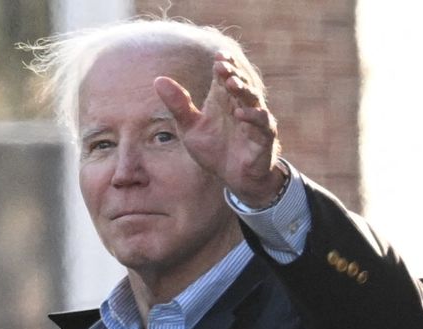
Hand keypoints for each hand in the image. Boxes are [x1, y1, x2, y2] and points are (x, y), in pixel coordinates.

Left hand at [155, 53, 286, 208]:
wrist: (231, 178)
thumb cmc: (213, 150)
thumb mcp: (190, 128)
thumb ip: (178, 105)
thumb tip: (157, 79)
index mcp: (224, 98)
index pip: (225, 74)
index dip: (223, 63)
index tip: (217, 55)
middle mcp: (241, 104)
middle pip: (240, 82)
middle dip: (232, 72)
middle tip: (221, 64)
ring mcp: (254, 121)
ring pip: (253, 99)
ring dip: (243, 90)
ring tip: (231, 83)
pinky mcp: (264, 138)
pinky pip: (263, 124)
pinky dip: (253, 117)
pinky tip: (241, 112)